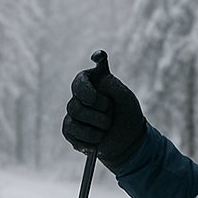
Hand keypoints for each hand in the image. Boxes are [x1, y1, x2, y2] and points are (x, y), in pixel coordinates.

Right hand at [62, 51, 145, 167]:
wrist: (128, 140)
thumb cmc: (127, 115)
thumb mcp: (125, 99)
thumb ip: (112, 86)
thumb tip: (99, 79)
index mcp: (94, 80)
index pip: (86, 73)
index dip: (90, 64)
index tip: (100, 57)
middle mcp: (81, 93)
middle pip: (78, 98)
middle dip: (99, 108)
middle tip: (110, 112)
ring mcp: (73, 111)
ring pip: (74, 115)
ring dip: (97, 126)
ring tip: (107, 128)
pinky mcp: (69, 129)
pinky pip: (71, 131)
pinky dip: (88, 139)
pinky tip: (97, 140)